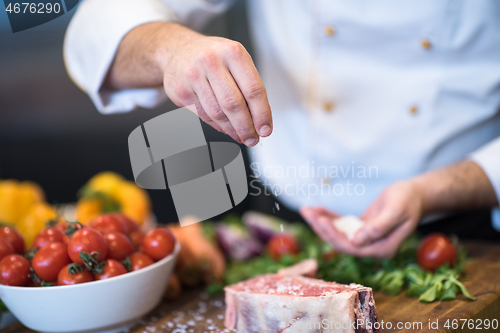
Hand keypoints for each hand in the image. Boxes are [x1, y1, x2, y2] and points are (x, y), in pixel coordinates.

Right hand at [159, 24, 271, 145]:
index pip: (253, 89)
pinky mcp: (181, 90)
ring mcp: (194, 76)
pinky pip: (203, 115)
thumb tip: (259, 120)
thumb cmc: (213, 57)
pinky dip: (217, 125)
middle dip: (246, 127)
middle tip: (253, 139)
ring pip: (217, 113)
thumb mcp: (234, 59)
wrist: (177, 50)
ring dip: (232, 129)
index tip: (265, 129)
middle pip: (234, 104)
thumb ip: (248, 85)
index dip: (262, 114)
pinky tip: (225, 128)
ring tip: (241, 136)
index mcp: (233, 53)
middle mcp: (212, 61)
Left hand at [300, 181, 422, 257]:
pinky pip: (341, 226)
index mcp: (381, 249)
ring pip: (338, 234)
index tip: (320, 220)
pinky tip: (317, 208)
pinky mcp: (361, 229)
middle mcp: (371, 247)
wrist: (415, 194)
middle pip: (340, 242)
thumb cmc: (407, 201)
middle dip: (321, 228)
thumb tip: (356, 241)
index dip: (333, 235)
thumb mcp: (395, 211)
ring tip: (306, 209)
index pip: (351, 247)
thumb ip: (377, 227)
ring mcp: (365, 239)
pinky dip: (329, 217)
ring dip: (321, 222)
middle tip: (306, 212)